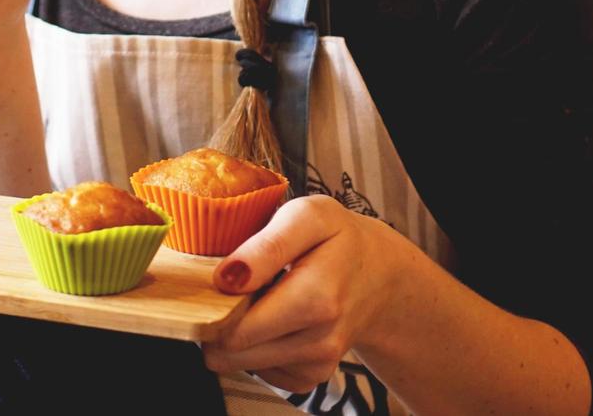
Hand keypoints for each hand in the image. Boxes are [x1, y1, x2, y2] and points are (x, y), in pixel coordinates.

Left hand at [200, 196, 410, 393]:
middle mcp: (320, 339)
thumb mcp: (308, 217)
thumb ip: (266, 244)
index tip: (218, 283)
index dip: (213, 306)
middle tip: (234, 289)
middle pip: (233, 350)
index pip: (239, 328)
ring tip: (259, 300)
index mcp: (317, 297)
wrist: (379, 276)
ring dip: (238, 334)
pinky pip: (261, 372)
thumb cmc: (337, 238)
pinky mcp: (311, 377)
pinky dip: (257, 347)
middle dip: (220, 321)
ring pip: (242, 363)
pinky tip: (272, 320)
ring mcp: (317, 362)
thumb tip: (225, 279)